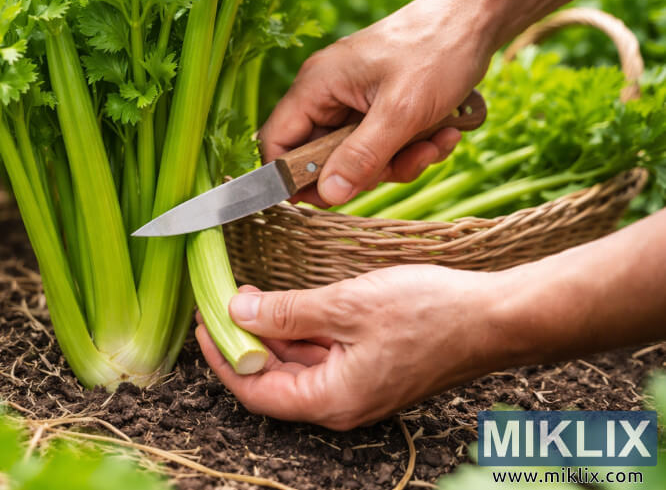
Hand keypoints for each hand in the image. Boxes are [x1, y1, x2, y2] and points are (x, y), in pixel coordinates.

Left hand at [196, 265, 503, 429]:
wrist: (496, 318)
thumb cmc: (431, 313)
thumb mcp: (347, 305)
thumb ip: (288, 312)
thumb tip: (237, 310)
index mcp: (332, 400)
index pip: (255, 391)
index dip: (222, 358)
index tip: (203, 322)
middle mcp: (341, 403)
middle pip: (273, 379)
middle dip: (243, 341)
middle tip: (222, 300)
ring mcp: (357, 387)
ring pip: (296, 365)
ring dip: (271, 333)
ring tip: (249, 295)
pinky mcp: (370, 369)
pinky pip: (321, 355)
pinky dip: (300, 331)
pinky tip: (289, 303)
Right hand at [259, 0, 493, 205]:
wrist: (478, 17)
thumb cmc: (438, 51)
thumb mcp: (401, 113)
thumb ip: (361, 157)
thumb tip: (329, 194)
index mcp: (316, 85)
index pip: (277, 141)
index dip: (291, 176)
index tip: (327, 198)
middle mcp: (328, 92)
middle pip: (321, 156)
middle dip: (363, 171)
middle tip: (397, 166)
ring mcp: (354, 99)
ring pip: (357, 156)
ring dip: (397, 162)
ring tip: (433, 144)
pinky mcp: (380, 105)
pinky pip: (383, 144)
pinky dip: (411, 148)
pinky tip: (443, 134)